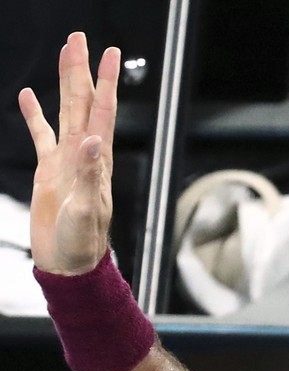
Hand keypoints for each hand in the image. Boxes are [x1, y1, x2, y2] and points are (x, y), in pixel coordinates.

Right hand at [18, 32, 120, 275]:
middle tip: (79, 38)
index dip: (106, 82)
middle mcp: (84, 155)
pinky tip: (29, 96)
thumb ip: (89, 176)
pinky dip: (35, 115)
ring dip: (65, 84)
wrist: (70, 265)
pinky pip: (41, 136)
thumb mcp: (86, 211)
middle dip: (82, 70)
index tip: (111, 54)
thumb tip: (93, 141)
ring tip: (63, 54)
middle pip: (83, 103)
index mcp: (96, 161)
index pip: (103, 112)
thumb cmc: (83, 245)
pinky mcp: (49, 172)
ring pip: (65, 112)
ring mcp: (66, 161)